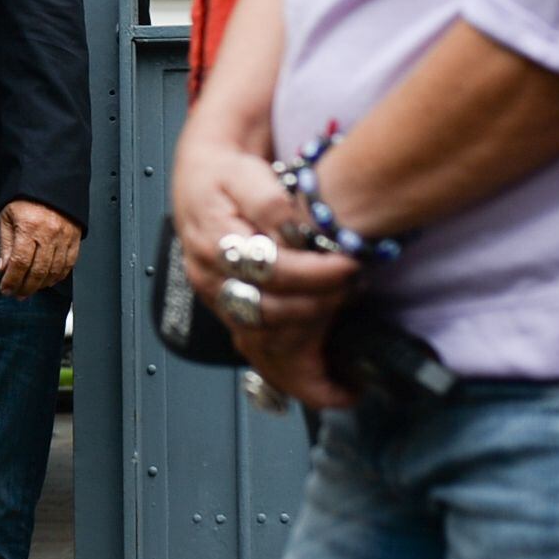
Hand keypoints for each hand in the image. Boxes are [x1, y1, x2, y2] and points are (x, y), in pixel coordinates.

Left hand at [0, 201, 79, 297]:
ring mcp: (64, 237)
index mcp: (29, 227)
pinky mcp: (74, 239)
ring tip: (30, 289)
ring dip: (41, 285)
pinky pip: (68, 265)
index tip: (6, 289)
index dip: (12, 280)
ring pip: (54, 271)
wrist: (51, 183)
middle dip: (25, 287)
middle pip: (38, 271)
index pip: (20, 263)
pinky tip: (48, 281)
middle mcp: (49, 234)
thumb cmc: (26, 198)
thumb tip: (3, 268)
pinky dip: (58, 277)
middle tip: (17, 294)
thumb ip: (5, 244)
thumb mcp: (7, 216)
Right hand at [170, 122, 361, 412]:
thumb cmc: (226, 176)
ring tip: (347, 371)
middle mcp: (213, 280)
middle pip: (269, 313)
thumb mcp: (247, 175)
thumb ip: (273, 204)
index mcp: (214, 243)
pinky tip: (325, 384)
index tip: (350, 266)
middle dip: (320, 310)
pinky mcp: (230, 313)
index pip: (270, 269)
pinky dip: (292, 371)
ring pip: (261, 346)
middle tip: (358, 299)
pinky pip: (259, 352)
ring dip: (306, 359)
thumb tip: (299, 233)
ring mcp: (220, 301)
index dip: (315, 273)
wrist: (201, 179)